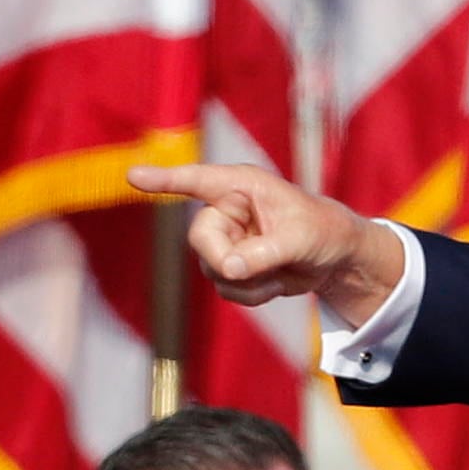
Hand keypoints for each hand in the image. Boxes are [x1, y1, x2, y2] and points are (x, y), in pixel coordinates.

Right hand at [125, 159, 403, 319]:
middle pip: (200, 239)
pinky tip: (274, 284)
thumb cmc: (323, 231)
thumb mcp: (300, 240)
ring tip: (278, 274)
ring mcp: (227, 238)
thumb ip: (263, 253)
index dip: (164, 180)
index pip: (197, 181)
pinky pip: (225, 287)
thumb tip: (229, 269)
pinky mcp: (231, 265)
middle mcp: (228, 209)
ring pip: (212, 269)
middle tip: (255, 269)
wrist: (336, 259)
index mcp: (243, 186)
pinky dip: (250, 294)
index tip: (132, 175)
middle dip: (226, 261)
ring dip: (246, 282)